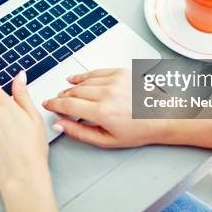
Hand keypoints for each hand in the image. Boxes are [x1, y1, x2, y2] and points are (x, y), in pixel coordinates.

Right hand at [43, 68, 166, 147]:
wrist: (163, 116)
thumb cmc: (140, 130)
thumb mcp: (107, 140)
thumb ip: (80, 132)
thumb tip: (60, 125)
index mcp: (103, 112)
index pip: (68, 105)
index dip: (53, 104)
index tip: (47, 105)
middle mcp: (107, 93)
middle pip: (73, 92)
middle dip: (61, 97)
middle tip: (56, 102)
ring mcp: (115, 80)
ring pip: (83, 81)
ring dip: (71, 87)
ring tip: (65, 93)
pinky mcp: (121, 72)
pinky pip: (95, 72)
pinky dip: (83, 76)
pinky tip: (76, 80)